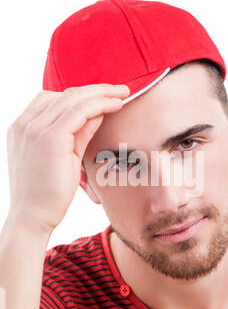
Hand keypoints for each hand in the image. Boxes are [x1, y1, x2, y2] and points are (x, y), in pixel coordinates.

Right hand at [6, 83, 129, 232]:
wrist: (32, 218)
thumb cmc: (47, 194)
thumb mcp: (63, 157)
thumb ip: (77, 134)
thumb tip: (97, 115)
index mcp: (22, 127)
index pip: (52, 99)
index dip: (80, 95)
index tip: (102, 97)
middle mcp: (25, 124)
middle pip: (64, 94)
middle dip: (95, 89)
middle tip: (120, 90)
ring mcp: (35, 129)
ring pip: (74, 98)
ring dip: (102, 93)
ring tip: (123, 93)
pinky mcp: (50, 138)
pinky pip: (80, 111)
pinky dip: (100, 104)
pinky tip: (116, 105)